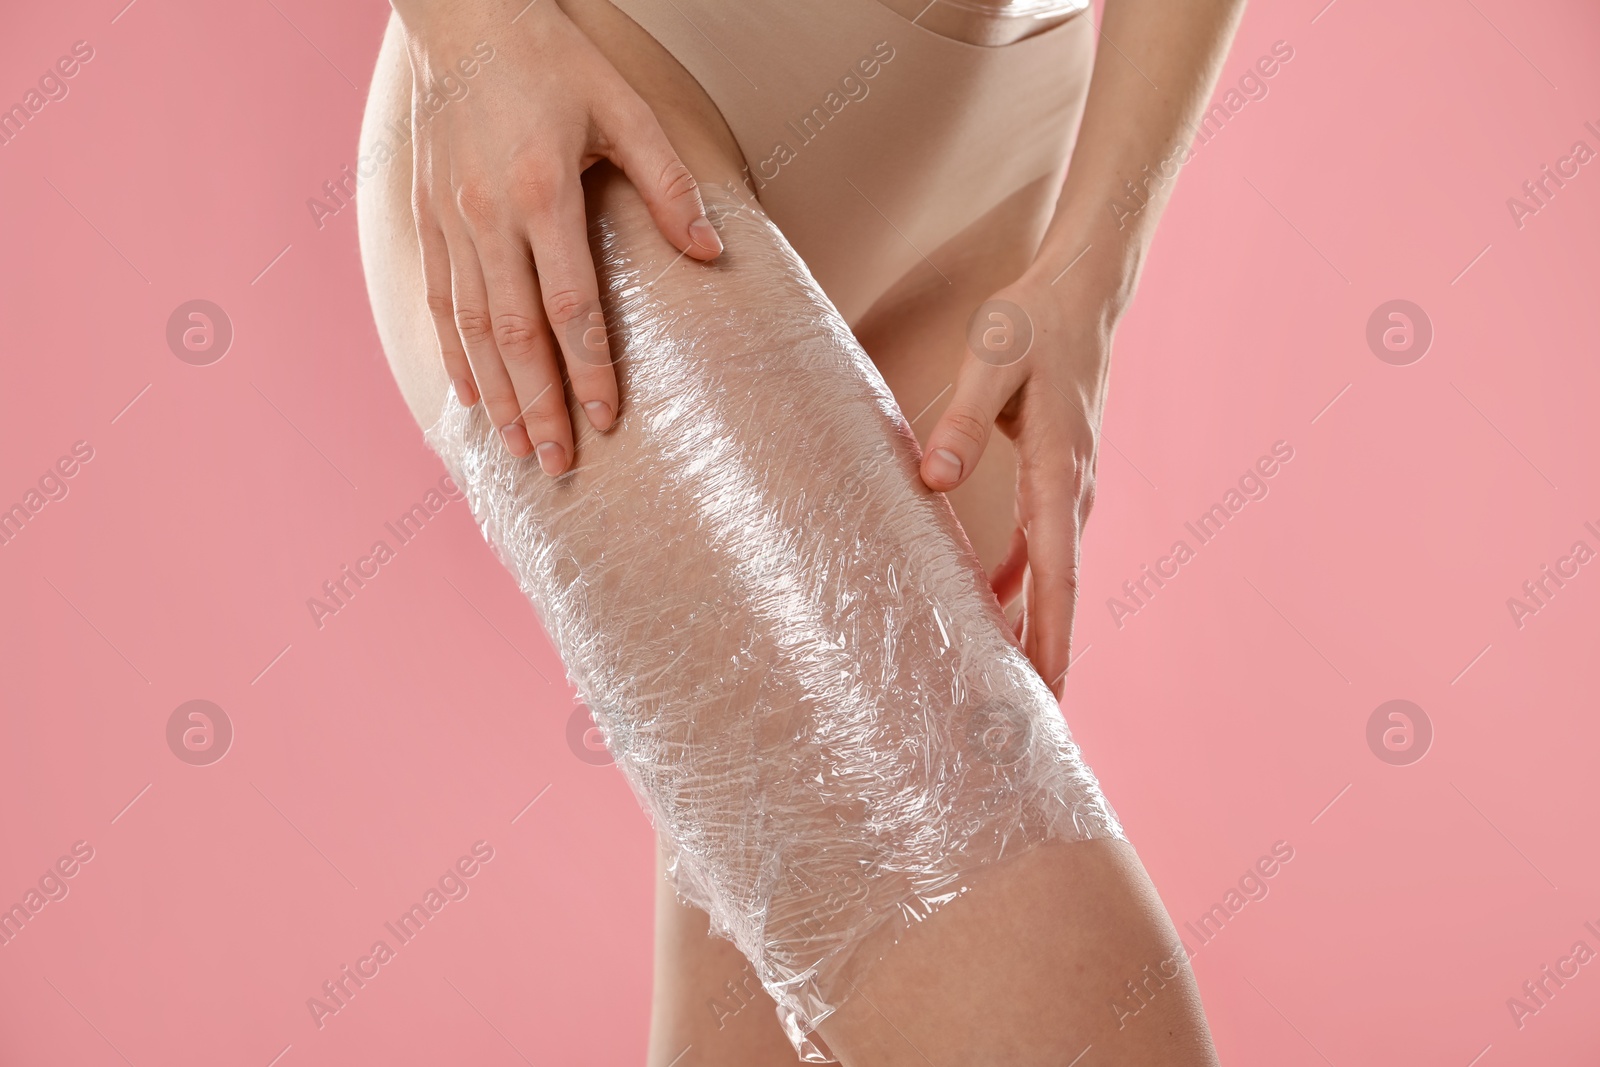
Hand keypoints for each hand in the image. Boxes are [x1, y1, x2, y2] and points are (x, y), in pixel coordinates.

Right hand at [399, 0, 723, 474]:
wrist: (461, 19)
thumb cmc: (551, 60)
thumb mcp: (624, 108)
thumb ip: (668, 185)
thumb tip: (711, 252)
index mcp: (542, 193)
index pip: (570, 305)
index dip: (589, 368)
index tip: (605, 421)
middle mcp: (488, 216)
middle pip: (515, 334)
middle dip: (538, 405)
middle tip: (555, 464)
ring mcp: (450, 220)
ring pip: (471, 327)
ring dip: (494, 394)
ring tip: (514, 448)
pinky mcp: (426, 217)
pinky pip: (438, 300)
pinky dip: (453, 354)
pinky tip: (469, 396)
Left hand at [919, 276, 1112, 699]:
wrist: (1081, 288)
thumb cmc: (1032, 321)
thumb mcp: (990, 361)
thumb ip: (961, 420)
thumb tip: (933, 480)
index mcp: (1059, 474)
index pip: (1057, 578)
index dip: (1052, 641)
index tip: (1048, 698)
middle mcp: (1073, 493)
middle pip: (1059, 594)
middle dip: (1046, 658)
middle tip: (1025, 725)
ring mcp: (1067, 489)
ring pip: (1050, 577)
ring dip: (1034, 628)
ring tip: (1007, 686)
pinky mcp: (1053, 477)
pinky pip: (1038, 549)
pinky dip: (1019, 587)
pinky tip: (986, 610)